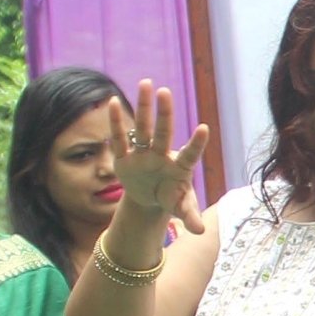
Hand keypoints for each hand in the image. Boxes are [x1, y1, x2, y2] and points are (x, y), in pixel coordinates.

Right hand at [110, 80, 209, 234]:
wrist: (151, 198)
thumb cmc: (172, 198)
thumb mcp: (181, 208)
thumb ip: (190, 216)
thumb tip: (200, 232)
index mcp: (179, 167)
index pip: (190, 154)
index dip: (196, 143)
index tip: (204, 128)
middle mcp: (162, 155)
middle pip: (163, 133)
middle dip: (164, 114)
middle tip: (165, 92)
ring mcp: (143, 154)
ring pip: (142, 128)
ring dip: (143, 108)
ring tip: (146, 83)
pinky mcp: (125, 158)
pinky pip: (119, 140)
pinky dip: (115, 123)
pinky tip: (111, 102)